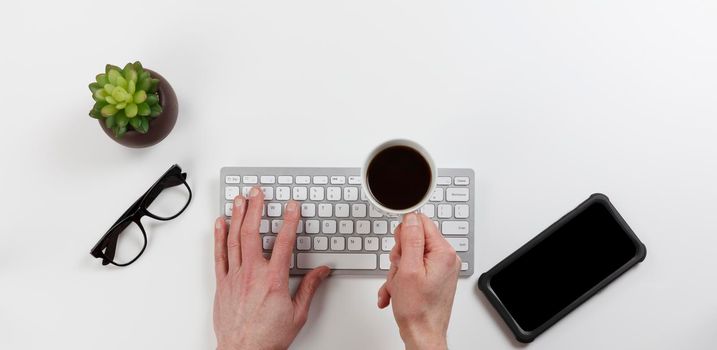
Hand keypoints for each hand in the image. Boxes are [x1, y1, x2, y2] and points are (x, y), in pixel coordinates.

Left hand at [213, 187, 329, 349]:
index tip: (291, 206)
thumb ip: (309, 288)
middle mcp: (252, 274)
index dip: (288, 220)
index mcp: (273, 280)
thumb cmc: (268, 337)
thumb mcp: (298, 313)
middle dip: (255, 208)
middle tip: (257, 192)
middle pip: (252, 233)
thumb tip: (322, 272)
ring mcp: (234, 278)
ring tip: (239, 199)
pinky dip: (219, 237)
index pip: (283, 242)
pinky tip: (221, 224)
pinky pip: (220, 255)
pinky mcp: (222, 284)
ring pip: (234, 240)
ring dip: (237, 216)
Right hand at [377, 213, 460, 349]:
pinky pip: (412, 270)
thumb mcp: (408, 269)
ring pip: (409, 257)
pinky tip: (396, 293)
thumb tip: (411, 218)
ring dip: (398, 271)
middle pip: (413, 240)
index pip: (421, 222)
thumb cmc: (418, 309)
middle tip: (399, 272)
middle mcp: (445, 259)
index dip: (404, 234)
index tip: (400, 251)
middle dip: (400, 256)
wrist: (422, 335)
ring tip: (399, 287)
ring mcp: (440, 269)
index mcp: (443, 252)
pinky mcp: (433, 278)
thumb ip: (410, 240)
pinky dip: (401, 281)